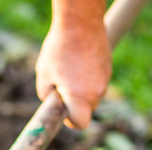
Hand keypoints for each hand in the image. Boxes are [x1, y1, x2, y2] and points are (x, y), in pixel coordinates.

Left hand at [36, 2, 110, 129]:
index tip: (64, 112)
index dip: (71, 121)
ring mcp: (105, 80)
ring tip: (69, 69)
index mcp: (80, 97)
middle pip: (87, 110)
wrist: (80, 22)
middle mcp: (96, 92)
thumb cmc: (59, 49)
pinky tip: (79, 61)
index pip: (80, 124)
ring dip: (82, 89)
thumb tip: (53, 104)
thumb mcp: (44, 74)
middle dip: (75, 104)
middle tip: (61, 86)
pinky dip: (88, 77)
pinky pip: (97, 82)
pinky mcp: (108, 69)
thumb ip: (47, 96)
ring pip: (92, 95)